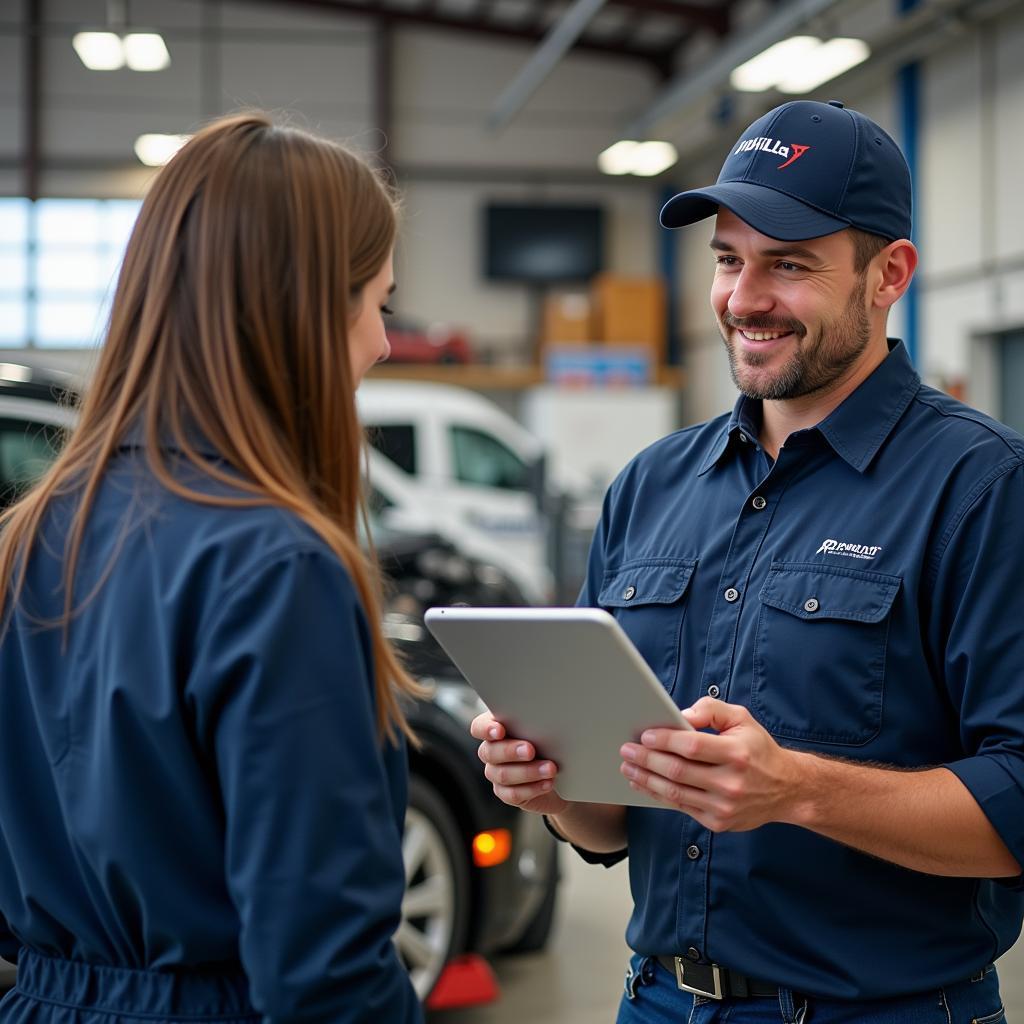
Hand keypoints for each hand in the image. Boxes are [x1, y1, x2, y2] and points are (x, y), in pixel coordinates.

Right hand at [470, 711, 570, 815]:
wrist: (562, 773)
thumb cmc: (550, 742)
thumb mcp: (544, 729)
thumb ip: (535, 724)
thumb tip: (544, 718)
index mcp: (496, 729)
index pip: (479, 727)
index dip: (486, 729)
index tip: (500, 730)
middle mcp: (491, 751)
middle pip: (489, 752)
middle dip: (510, 751)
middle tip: (530, 750)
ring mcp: (496, 773)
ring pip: (503, 774)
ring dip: (528, 771)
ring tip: (550, 769)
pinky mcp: (506, 793)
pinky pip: (513, 794)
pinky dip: (532, 788)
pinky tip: (548, 783)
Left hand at [619, 697, 800, 831]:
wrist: (786, 789)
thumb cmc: (757, 749)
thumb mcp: (741, 718)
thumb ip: (711, 709)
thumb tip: (681, 716)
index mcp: (736, 754)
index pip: (692, 746)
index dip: (664, 740)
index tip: (644, 734)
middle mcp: (731, 783)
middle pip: (678, 771)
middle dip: (646, 759)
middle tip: (626, 750)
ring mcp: (724, 806)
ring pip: (675, 793)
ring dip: (646, 780)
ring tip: (628, 767)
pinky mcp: (718, 822)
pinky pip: (682, 807)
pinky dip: (659, 795)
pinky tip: (645, 784)